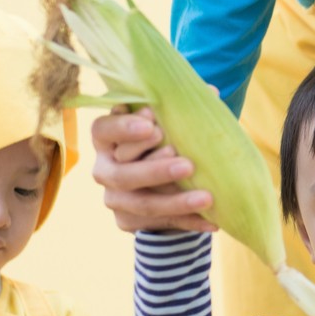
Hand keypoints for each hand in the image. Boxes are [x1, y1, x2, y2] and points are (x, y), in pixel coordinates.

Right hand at [91, 106, 215, 232]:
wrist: (162, 184)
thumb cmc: (164, 141)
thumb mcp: (168, 124)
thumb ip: (181, 110)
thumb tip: (211, 92)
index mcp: (106, 139)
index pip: (102, 130)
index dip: (123, 128)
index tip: (152, 123)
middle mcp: (104, 169)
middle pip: (122, 173)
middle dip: (156, 170)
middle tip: (188, 165)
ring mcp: (114, 198)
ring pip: (142, 203)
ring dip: (175, 201)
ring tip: (207, 197)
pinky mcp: (126, 221)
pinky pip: (159, 224)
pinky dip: (188, 221)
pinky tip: (212, 221)